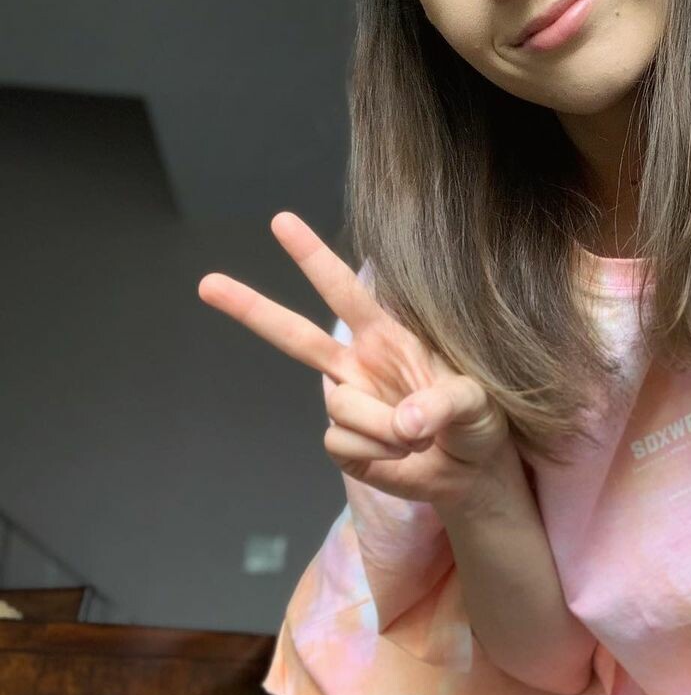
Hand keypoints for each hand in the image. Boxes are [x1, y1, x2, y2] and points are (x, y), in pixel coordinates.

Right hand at [197, 212, 510, 509]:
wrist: (471, 473)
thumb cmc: (479, 423)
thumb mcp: (478, 404)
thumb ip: (446, 404)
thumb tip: (403, 422)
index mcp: (390, 335)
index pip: (346, 291)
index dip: (313, 257)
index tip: (280, 222)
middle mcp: (360, 364)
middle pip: (296, 335)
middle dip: (251, 309)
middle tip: (207, 284)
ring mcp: (349, 402)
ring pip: (339, 406)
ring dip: (382, 426)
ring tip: (418, 436)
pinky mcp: (345, 443)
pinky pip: (341, 443)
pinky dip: (375, 453)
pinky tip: (400, 454)